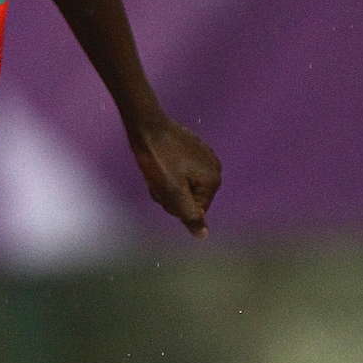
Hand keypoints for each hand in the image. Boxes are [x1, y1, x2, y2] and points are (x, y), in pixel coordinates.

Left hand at [129, 118, 221, 236]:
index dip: (174, 206)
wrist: (147, 126)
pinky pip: (181, 172)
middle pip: (190, 199)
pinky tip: (159, 161)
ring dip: (167, 185)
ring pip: (183, 186)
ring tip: (157, 170)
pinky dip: (168, 172)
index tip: (163, 189)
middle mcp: (215, 168)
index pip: (194, 212)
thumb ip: (189, 216)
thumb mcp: (172, 193)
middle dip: (171, 195)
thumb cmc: (158, 160)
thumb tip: (203, 236)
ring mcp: (205, 156)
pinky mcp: (193, 148)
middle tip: (158, 179)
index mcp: (214, 180)